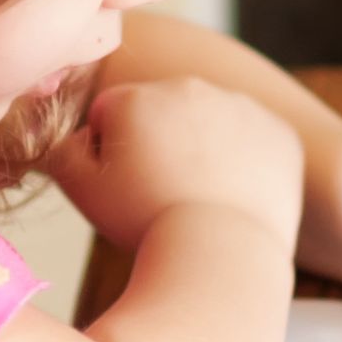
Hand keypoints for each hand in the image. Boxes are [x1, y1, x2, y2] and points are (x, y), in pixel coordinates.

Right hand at [51, 76, 304, 252]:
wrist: (220, 254)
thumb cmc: (144, 225)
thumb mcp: (80, 189)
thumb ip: (61, 149)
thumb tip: (75, 131)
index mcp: (139, 96)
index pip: (112, 114)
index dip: (110, 154)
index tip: (126, 188)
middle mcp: (192, 87)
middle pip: (164, 112)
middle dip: (159, 143)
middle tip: (163, 196)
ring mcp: (243, 107)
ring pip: (211, 124)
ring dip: (202, 150)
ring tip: (198, 199)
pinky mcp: (279, 133)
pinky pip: (255, 142)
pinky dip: (246, 164)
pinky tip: (234, 196)